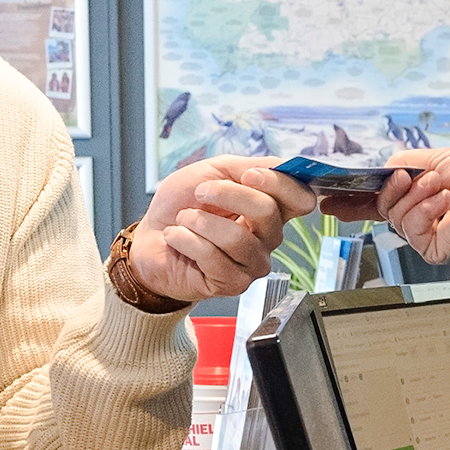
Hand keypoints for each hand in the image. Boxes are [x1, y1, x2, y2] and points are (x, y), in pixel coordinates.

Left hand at [130, 156, 313, 302]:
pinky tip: (178, 238)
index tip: (250, 175)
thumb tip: (281, 166)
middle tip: (200, 192)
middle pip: (269, 212)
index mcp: (270, 208)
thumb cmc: (180, 205)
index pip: (301, 199)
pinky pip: (214, 258)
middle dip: (227, 194)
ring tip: (184, 220)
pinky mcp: (232, 284)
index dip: (281, 184)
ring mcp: (252, 263)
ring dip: (200, 221)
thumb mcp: (213, 171)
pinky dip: (186, 240)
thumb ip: (249, 166)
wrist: (149, 237)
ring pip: (238, 238)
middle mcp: (267, 237)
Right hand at [344, 149, 449, 282]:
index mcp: (418, 192)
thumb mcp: (439, 158)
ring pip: (393, 214)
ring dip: (415, 195)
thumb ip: (404, 162)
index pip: (378, 197)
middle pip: (380, 205)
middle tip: (407, 176)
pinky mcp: (430, 247)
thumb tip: (383, 169)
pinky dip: (424, 210)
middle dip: (390, 187)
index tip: (329, 196)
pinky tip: (443, 202)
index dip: (352, 198)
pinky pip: (410, 228)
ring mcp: (423, 232)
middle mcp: (418, 213)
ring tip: (440, 186)